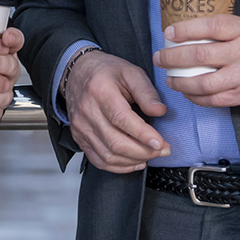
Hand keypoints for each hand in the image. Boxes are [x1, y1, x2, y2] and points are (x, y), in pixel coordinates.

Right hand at [63, 49, 170, 172]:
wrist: (76, 73)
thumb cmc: (104, 72)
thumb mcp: (130, 72)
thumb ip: (146, 91)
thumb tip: (159, 111)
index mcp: (100, 90)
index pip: (122, 119)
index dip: (142, 134)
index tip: (160, 143)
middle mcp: (87, 111)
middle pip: (116, 142)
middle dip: (143, 151)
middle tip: (162, 150)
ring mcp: (81, 127)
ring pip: (109, 155)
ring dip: (134, 161)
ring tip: (151, 155)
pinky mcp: (79, 138)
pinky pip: (99, 160)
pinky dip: (119, 167)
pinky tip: (134, 162)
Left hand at [153, 15, 239, 108]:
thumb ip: (226, 30)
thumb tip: (190, 30)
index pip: (209, 27)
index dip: (185, 29)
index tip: (168, 32)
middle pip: (201, 56)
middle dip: (174, 58)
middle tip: (160, 57)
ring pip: (204, 82)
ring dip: (182, 82)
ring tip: (170, 79)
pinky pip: (215, 99)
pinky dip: (197, 97)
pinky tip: (188, 92)